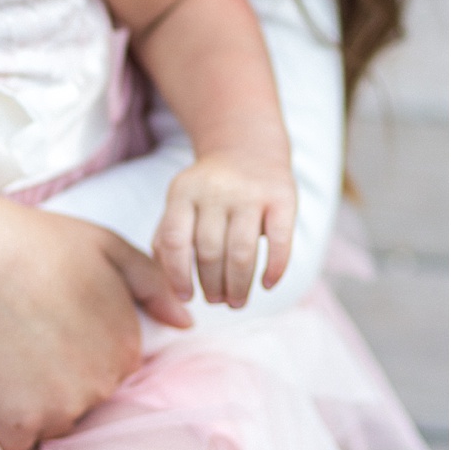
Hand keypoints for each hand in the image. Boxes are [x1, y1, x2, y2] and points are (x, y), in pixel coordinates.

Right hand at [0, 167, 189, 449]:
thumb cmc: (37, 244)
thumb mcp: (108, 247)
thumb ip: (154, 284)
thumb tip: (187, 323)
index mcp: (126, 347)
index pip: (115, 370)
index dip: (83, 349)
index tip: (57, 325)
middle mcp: (102, 384)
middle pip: (86, 399)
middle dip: (62, 378)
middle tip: (28, 338)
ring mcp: (61, 408)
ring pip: (53, 422)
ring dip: (34, 403)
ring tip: (10, 355)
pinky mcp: (18, 423)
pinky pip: (17, 438)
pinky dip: (3, 419)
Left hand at [155, 150, 296, 306]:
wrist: (249, 148)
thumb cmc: (209, 190)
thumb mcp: (181, 202)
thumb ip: (167, 237)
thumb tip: (170, 282)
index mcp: (184, 190)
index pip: (176, 240)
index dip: (178, 275)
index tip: (186, 297)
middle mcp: (216, 189)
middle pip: (209, 251)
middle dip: (212, 286)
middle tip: (216, 300)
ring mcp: (251, 192)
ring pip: (241, 252)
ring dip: (239, 286)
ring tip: (236, 301)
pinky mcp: (282, 196)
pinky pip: (280, 241)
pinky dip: (275, 268)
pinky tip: (267, 284)